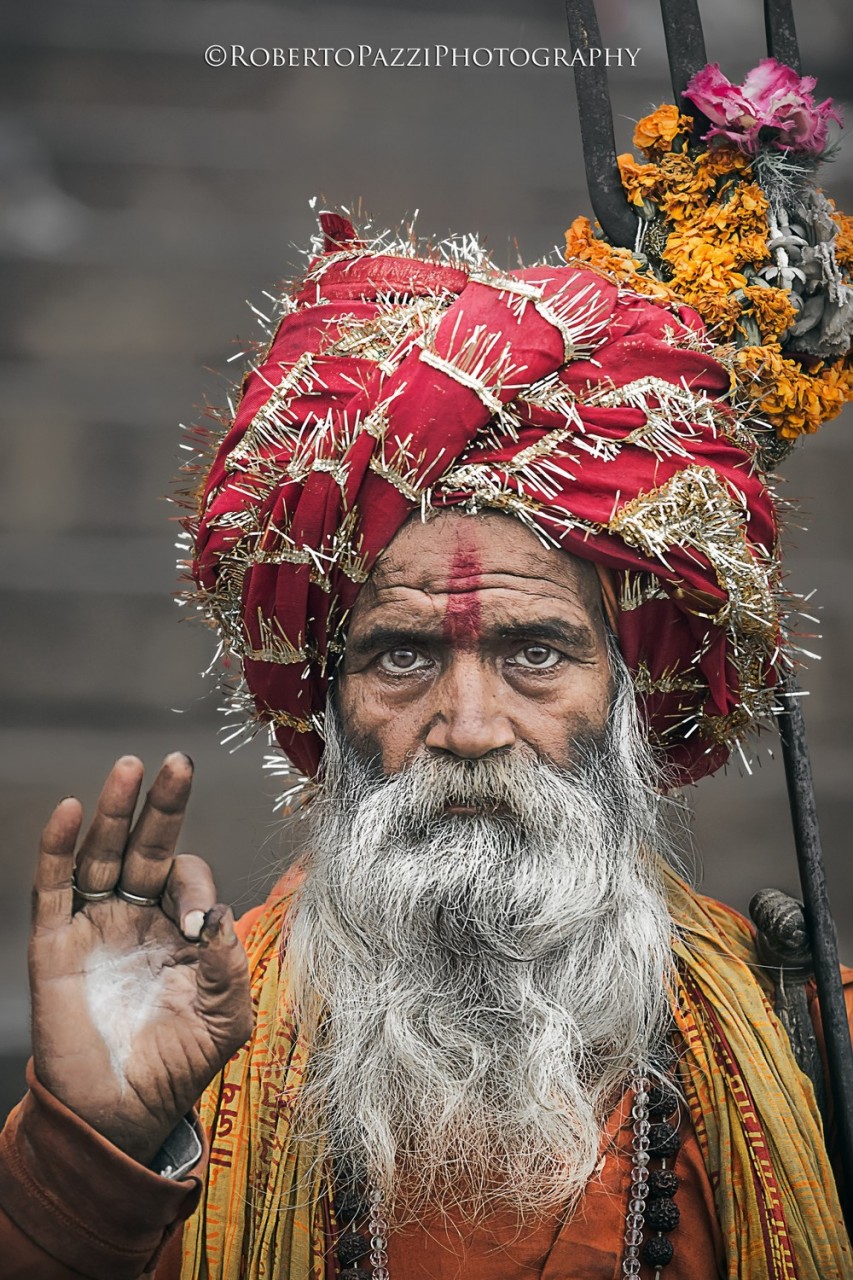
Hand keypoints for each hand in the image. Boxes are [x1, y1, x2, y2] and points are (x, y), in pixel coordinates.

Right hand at [29, 754, 252, 1163]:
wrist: (119, 1116)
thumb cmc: (177, 1065)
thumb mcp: (226, 1017)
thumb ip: (230, 965)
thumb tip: (215, 917)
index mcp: (178, 926)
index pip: (187, 876)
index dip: (194, 886)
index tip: (196, 926)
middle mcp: (135, 916)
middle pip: (146, 844)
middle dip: (162, 803)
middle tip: (177, 761)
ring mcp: (93, 926)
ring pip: (101, 854)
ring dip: (112, 809)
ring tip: (128, 767)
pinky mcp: (55, 945)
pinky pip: (53, 888)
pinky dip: (58, 848)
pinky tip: (70, 812)